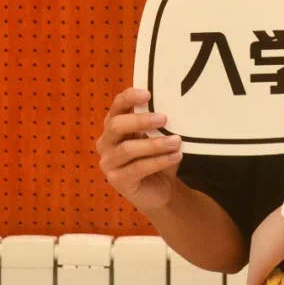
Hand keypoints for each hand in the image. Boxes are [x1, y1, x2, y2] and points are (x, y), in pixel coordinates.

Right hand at [96, 87, 183, 211]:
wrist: (161, 190)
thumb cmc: (159, 157)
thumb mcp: (160, 137)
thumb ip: (160, 124)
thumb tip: (175, 108)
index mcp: (115, 125)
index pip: (117, 106)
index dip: (129, 97)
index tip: (148, 94)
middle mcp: (106, 142)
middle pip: (116, 125)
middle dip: (140, 120)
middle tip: (164, 118)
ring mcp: (108, 162)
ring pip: (127, 149)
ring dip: (155, 144)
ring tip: (177, 141)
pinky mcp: (117, 180)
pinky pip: (137, 168)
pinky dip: (159, 161)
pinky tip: (175, 156)